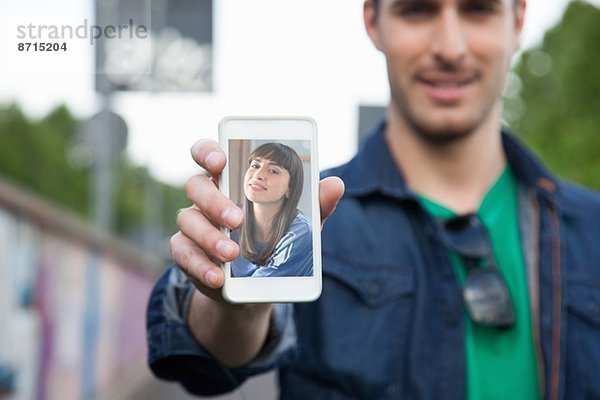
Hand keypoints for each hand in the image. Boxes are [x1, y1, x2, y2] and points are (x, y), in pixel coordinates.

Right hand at [170, 139, 344, 301]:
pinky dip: (200, 265)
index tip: (220, 160)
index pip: (208, 154)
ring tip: (232, 254)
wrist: (257, 282)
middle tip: (237, 218)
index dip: (208, 151)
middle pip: (195, 185)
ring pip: (187, 220)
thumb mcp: (299, 223)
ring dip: (210, 237)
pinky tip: (217, 277)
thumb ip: (316, 204)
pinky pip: (183, 254)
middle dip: (214, 200)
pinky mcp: (187, 253)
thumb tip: (336, 184)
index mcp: (228, 181)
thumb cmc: (276, 239)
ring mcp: (193, 225)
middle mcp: (206, 198)